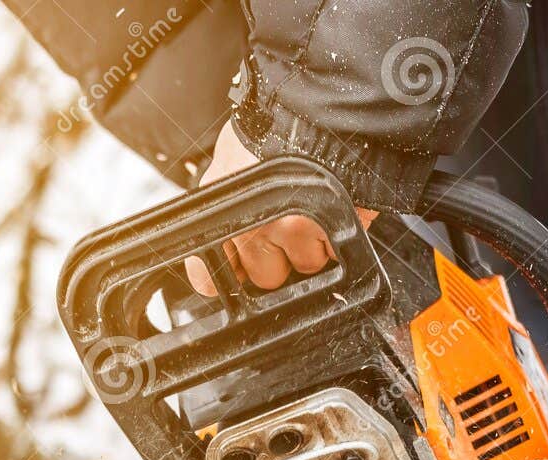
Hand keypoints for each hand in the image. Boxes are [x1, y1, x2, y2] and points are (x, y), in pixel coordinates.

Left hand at [185, 121, 374, 294]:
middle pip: (266, 277)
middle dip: (281, 255)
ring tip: (317, 201)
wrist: (326, 94)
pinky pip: (336, 254)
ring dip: (314, 244)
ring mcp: (292, 230)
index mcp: (222, 205)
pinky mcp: (329, 230)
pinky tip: (337, 202)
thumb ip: (233, 202)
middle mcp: (253, 224)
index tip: (241, 268)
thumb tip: (233, 240)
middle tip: (292, 216)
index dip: (229, 274)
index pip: (208, 277)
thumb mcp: (236, 157)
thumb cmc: (280, 116)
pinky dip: (340, 235)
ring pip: (306, 267)